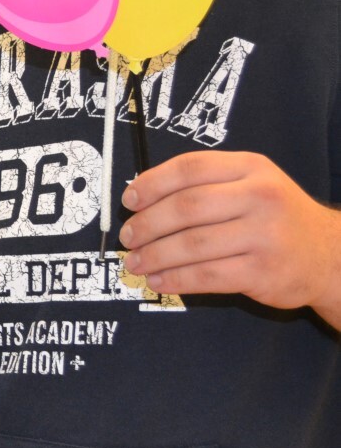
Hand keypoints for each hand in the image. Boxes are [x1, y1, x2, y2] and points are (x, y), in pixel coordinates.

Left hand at [122, 151, 340, 324]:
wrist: (330, 255)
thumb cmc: (275, 216)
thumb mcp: (251, 183)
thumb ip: (205, 182)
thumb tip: (141, 196)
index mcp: (251, 167)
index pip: (190, 168)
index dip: (151, 183)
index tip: (129, 201)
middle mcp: (260, 197)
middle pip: (186, 207)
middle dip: (147, 224)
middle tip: (127, 237)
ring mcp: (264, 235)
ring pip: (192, 244)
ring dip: (154, 256)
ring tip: (135, 262)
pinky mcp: (263, 272)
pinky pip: (206, 276)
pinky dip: (175, 279)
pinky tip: (158, 280)